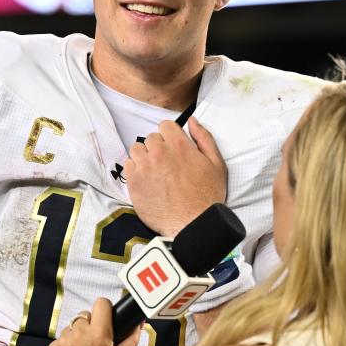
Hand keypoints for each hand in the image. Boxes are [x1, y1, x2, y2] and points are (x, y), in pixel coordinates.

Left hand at [46, 298, 140, 345]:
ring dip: (77, 336)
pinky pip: (60, 340)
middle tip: (94, 343)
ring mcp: (64, 341)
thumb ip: (129, 340)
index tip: (105, 316)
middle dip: (90, 326)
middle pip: (85, 315)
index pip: (101, 304)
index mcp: (100, 335)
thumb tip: (137, 325)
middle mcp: (80, 334)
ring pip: (72, 327)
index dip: (105, 309)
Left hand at [124, 116, 226, 236]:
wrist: (193, 224)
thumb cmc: (207, 195)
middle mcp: (159, 152)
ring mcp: (144, 166)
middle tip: (167, 164)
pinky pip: (128, 165)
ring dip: (145, 157)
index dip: (169, 136)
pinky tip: (147, 181)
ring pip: (137, 149)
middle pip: (151, 138)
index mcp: (179, 144)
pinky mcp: (134, 182)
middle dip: (158, 147)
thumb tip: (193, 121)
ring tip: (155, 172)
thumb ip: (204, 138)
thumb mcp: (216, 163)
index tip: (173, 148)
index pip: (164, 125)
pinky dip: (136, 170)